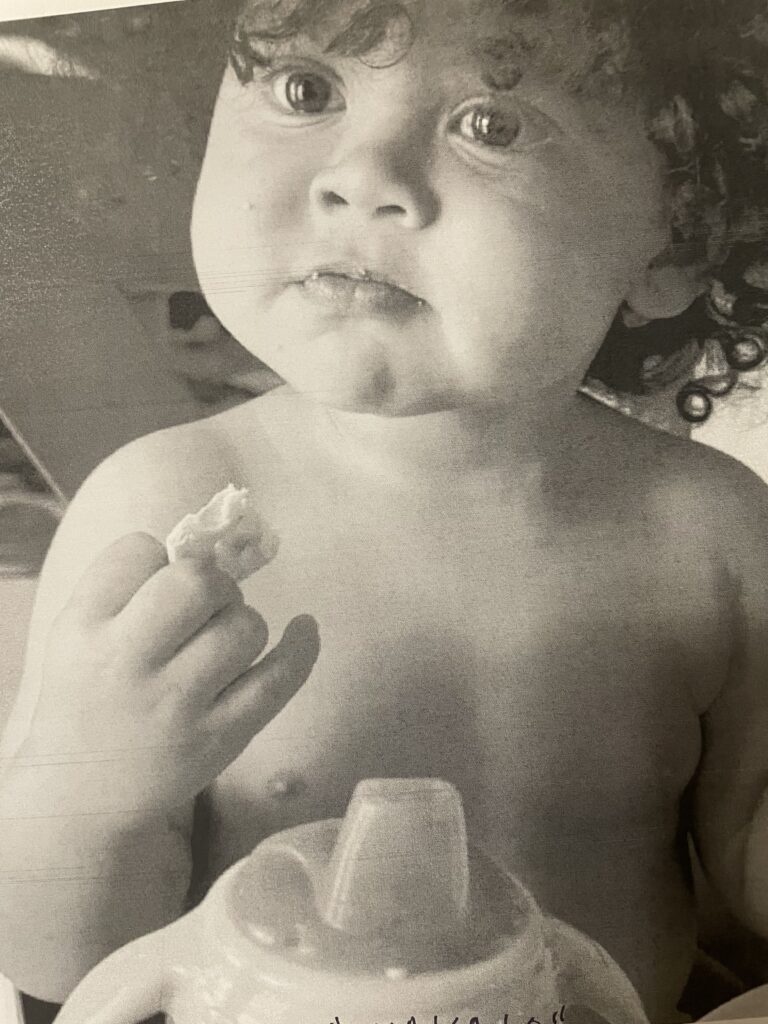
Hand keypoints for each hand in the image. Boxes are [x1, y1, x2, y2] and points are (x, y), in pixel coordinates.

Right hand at [24, 533, 318, 813]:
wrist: (81, 797)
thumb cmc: (87, 697)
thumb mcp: (76, 634)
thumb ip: (125, 585)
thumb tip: (207, 545)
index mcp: (83, 627)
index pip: (138, 550)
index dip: (159, 557)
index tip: (158, 583)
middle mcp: (127, 663)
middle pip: (196, 581)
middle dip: (212, 582)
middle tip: (203, 608)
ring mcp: (177, 704)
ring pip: (243, 627)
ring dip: (242, 622)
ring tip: (220, 644)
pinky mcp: (219, 737)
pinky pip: (278, 680)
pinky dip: (301, 648)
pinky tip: (304, 627)